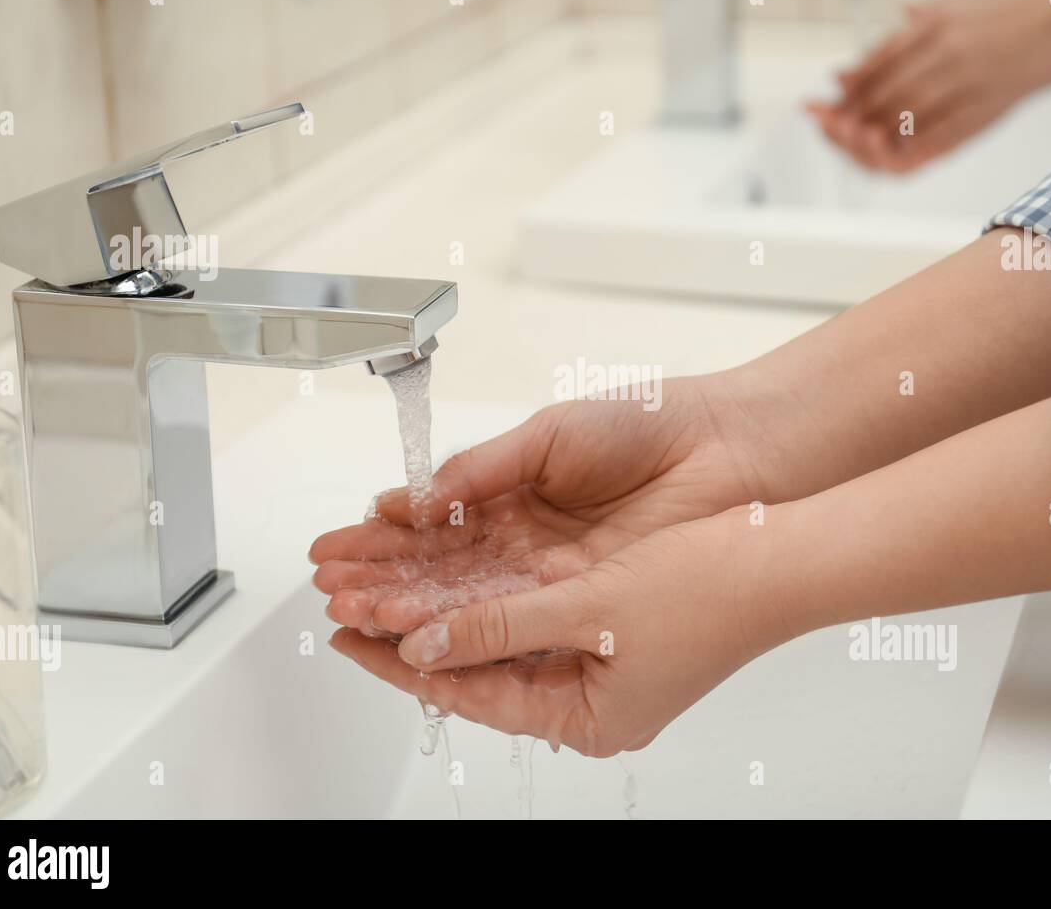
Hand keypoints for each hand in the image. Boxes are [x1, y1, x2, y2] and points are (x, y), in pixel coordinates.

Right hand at [309, 375, 771, 637]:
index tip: (334, 547)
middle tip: (327, 587)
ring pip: (465, 596)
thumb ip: (482, 469)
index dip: (380, 536)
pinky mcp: (578, 599)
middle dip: (379, 577)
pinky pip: (510, 616)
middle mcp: (523, 538)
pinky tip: (415, 626)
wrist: (724, 448)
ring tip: (351, 609)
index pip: (431, 521)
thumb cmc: (648, 424)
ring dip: (406, 604)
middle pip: (438, 567)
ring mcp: (549, 573)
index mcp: (511, 491)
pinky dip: (461, 621)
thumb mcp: (550, 433)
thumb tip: (418, 497)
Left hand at [328, 510, 783, 756]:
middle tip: (349, 606)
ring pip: (499, 636)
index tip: (348, 635)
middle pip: (477, 667)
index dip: (401, 660)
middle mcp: (590, 700)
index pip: (469, 693)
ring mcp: (601, 665)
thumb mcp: (589, 609)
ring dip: (443, 606)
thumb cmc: (708, 590)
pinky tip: (450, 574)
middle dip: (413, 632)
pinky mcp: (609, 627)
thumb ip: (499, 627)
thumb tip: (423, 645)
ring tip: (384, 586)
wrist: (781, 556)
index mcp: (587, 720)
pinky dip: (486, 592)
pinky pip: (529, 613)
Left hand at [807, 0, 1050, 172]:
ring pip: (903, 117)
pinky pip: (940, 138)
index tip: (831, 95)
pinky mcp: (990, 107)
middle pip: (882, 91)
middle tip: (827, 124)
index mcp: (938, 20)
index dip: (850, 82)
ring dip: (871, 133)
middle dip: (849, 111)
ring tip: (853, 140)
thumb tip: (898, 21)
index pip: (877, 59)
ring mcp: (967, 81)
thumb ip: (930, 12)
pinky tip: (891, 156)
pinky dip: (910, 150)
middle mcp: (946, 50)